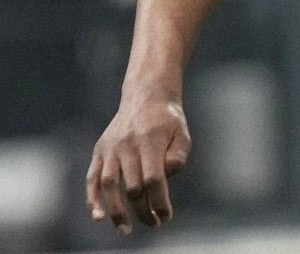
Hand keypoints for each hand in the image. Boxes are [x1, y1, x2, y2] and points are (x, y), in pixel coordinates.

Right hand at [86, 90, 191, 233]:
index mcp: (151, 141)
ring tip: (125, 228)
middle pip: (132, 186)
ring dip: (116, 211)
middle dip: (143, 210)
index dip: (159, 201)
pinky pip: (92, 178)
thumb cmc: (168, 120)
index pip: (154, 179)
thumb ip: (178, 156)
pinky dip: (92, 198)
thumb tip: (167, 176)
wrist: (146, 95)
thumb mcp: (182, 134)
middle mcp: (128, 145)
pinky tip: (98, 216)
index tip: (166, 216)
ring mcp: (111, 148)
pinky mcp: (100, 150)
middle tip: (153, 224)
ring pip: (109, 185)